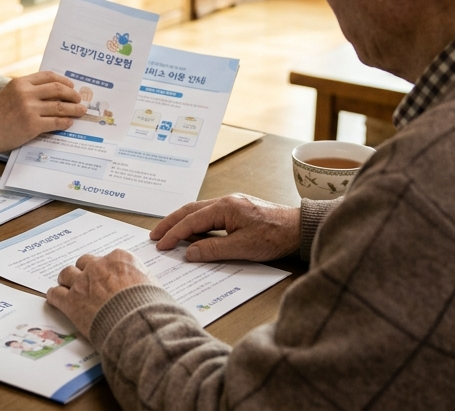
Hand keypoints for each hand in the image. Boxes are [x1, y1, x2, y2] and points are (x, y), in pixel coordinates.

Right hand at [0, 71, 84, 154]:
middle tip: (79, 99)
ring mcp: (30, 109)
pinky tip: (69, 123)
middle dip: (72, 94)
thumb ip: (28, 89)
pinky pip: (56, 122)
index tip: (71, 86)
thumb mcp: (9, 92)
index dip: (64, 81)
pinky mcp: (32, 125)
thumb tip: (53, 92)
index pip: (49, 76)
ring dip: (74, 109)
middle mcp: (26, 93)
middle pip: (58, 90)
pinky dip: (65, 122)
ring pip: (60, 107)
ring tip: (80, 111)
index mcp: (21, 82)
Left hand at [46, 249, 155, 334]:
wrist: (138, 323)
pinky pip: (55, 294)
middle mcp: (99, 266)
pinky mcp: (71, 301)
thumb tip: (142, 288)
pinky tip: (55, 299)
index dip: (105, 270)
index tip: (105, 277)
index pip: (107, 258)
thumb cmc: (151, 307)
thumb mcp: (152, 286)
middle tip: (86, 282)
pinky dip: (54, 296)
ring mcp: (83, 282)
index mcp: (120, 259)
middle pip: (84, 262)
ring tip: (67, 287)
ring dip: (67, 280)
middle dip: (85, 272)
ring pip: (66, 273)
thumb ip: (141, 280)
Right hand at [150, 194, 299, 261]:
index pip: (191, 220)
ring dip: (182, 222)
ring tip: (168, 235)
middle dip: (170, 223)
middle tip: (155, 235)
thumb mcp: (242, 248)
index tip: (160, 245)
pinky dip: (196, 223)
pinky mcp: (238, 210)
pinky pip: (210, 214)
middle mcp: (225, 201)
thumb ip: (213, 249)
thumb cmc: (275, 236)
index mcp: (224, 207)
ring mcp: (232, 204)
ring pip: (199, 211)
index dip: (173, 233)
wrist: (299, 228)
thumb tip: (189, 253)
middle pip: (190, 210)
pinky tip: (194, 234)